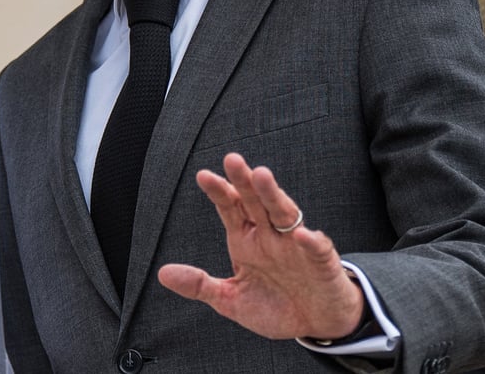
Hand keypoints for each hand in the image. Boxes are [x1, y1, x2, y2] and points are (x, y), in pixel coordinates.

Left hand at [156, 152, 363, 340]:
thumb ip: (200, 285)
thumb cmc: (274, 307)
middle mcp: (270, 235)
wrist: (315, 325)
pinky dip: (311, 241)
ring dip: (273, 195)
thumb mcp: (230, 300)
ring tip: (262, 176)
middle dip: (244, 181)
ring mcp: (296, 246)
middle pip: (255, 201)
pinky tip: (300, 235)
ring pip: (284, 213)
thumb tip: (163, 274)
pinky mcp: (322, 264)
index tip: (203, 175)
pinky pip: (317, 249)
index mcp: (246, 239)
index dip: (219, 192)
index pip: (230, 208)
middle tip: (232, 160)